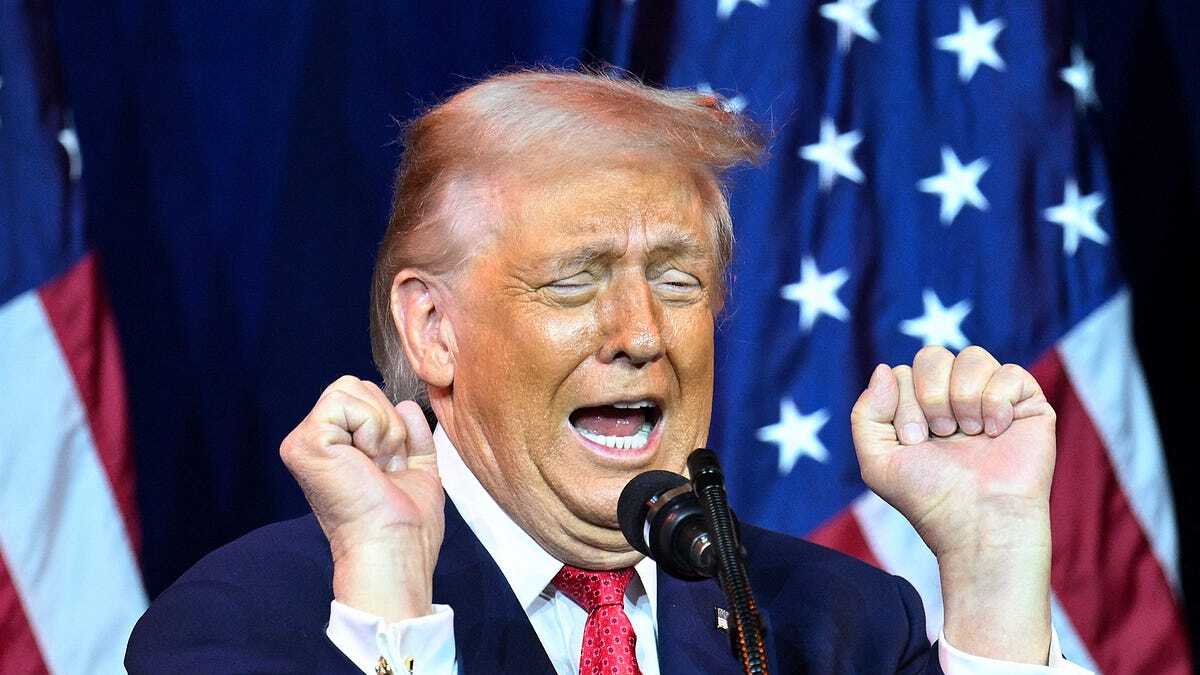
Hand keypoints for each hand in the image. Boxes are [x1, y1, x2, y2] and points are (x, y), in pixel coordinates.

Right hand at [280, 376, 443, 620]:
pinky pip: (345, 402)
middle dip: (387, 420)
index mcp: (338, 450)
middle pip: (357, 385)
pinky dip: (371, 427)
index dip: (391, 422)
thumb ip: (412, 437)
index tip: (393, 465)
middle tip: (384, 464)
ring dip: (382, 425)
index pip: (364, 397)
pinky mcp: (306, 443)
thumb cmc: (407, 525)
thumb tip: (405, 405)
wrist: (395, 547)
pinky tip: (367, 461)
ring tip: (376, 463)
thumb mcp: (417, 470)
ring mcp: (305, 442)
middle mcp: (315, 442)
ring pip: (350, 387)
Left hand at [850, 345, 1053, 662]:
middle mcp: (955, 399)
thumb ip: (866, 413)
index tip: (915, 442)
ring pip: (971, 356)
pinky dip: (996, 402)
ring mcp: (991, 399)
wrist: (978, 523)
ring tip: (970, 434)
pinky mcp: (1028, 405)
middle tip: (941, 434)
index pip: (903, 372)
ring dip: (963, 398)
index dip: (904, 403)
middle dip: (931, 395)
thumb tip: (886, 367)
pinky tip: (997, 432)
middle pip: (933, 354)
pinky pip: (1009, 371)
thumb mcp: (877, 461)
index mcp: (920, 408)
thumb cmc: (930, 497)